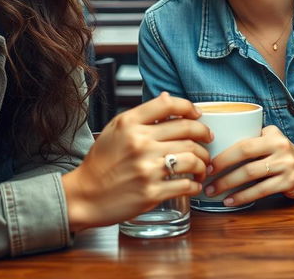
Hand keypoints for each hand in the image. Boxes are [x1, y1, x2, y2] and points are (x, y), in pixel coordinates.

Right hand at [62, 92, 211, 230]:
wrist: (85, 196)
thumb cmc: (101, 163)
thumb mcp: (115, 129)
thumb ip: (142, 114)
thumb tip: (166, 97)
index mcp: (130, 124)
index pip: (169, 105)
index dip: (189, 107)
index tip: (197, 115)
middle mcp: (140, 143)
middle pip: (187, 130)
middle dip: (204, 134)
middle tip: (208, 139)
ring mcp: (147, 168)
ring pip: (192, 157)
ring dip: (203, 161)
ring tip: (202, 165)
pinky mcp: (152, 192)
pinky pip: (185, 184)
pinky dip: (195, 184)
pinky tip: (193, 183)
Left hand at [204, 125, 293, 206]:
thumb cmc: (284, 153)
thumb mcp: (272, 138)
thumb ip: (252, 137)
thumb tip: (218, 140)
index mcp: (271, 135)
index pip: (243, 144)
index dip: (224, 155)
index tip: (208, 163)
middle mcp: (279, 148)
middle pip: (245, 159)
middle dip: (223, 171)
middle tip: (206, 179)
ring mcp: (286, 166)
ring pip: (251, 177)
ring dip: (229, 185)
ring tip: (214, 192)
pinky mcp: (289, 183)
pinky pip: (261, 191)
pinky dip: (243, 197)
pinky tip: (230, 201)